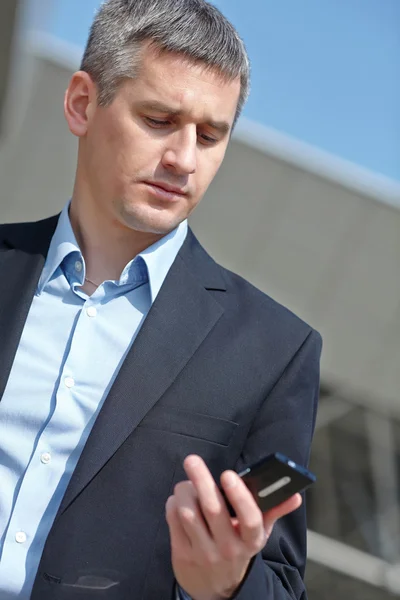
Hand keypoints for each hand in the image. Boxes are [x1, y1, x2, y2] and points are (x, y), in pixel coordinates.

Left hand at [165, 455, 301, 599]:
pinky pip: (174, 520)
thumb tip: (294, 494)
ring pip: (188, 513)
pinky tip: (179, 498)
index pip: (249, 519)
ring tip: (187, 482)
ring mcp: (204, 553)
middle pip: (213, 510)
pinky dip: (174, 503)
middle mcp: (228, 548)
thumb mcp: (259, 533)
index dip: (239, 496)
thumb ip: (274, 510)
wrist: (218, 589)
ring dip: (184, 491)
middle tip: (192, 460)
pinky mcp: (182, 555)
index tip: (228, 474)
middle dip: (201, 480)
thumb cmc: (239, 548)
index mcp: (251, 540)